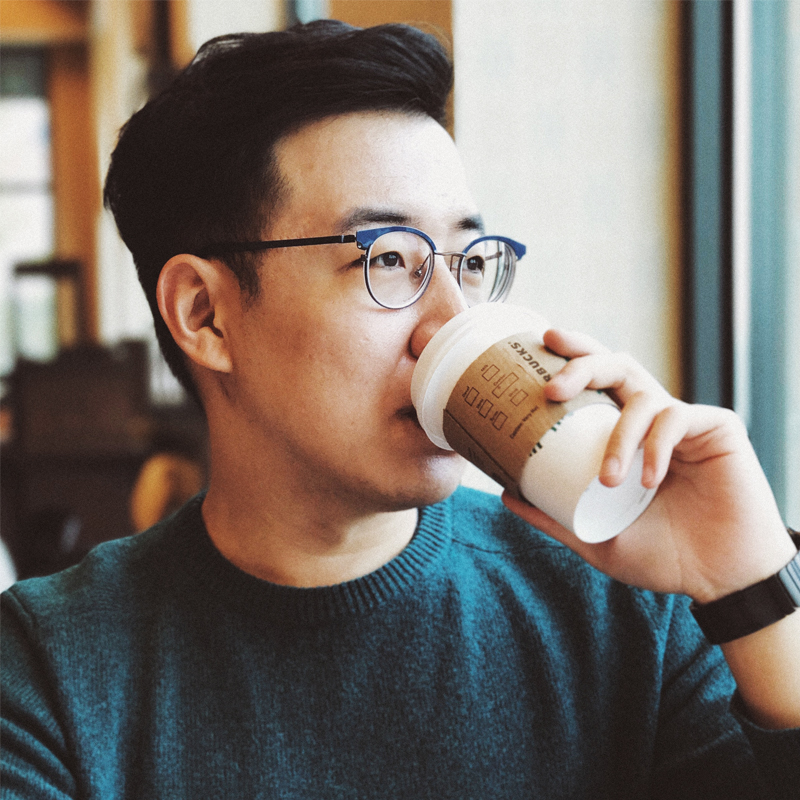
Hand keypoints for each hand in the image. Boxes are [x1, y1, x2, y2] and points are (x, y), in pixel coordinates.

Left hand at [502, 328, 795, 603]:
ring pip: (644, 395)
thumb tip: (505, 495)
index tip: (540, 344)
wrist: (716, 579)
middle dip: (582, 365)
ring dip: (619, 435)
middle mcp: (651, 419)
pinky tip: (649, 480)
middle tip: (552, 389)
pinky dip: (655, 447)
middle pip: (616, 366)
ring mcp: (683, 422)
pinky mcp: (716, 428)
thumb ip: (552, 516)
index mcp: (622, 434)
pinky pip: (677, 419)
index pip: (594, 383)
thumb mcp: (593, 537)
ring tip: (608, 479)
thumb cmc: (660, 555)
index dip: (570, 358)